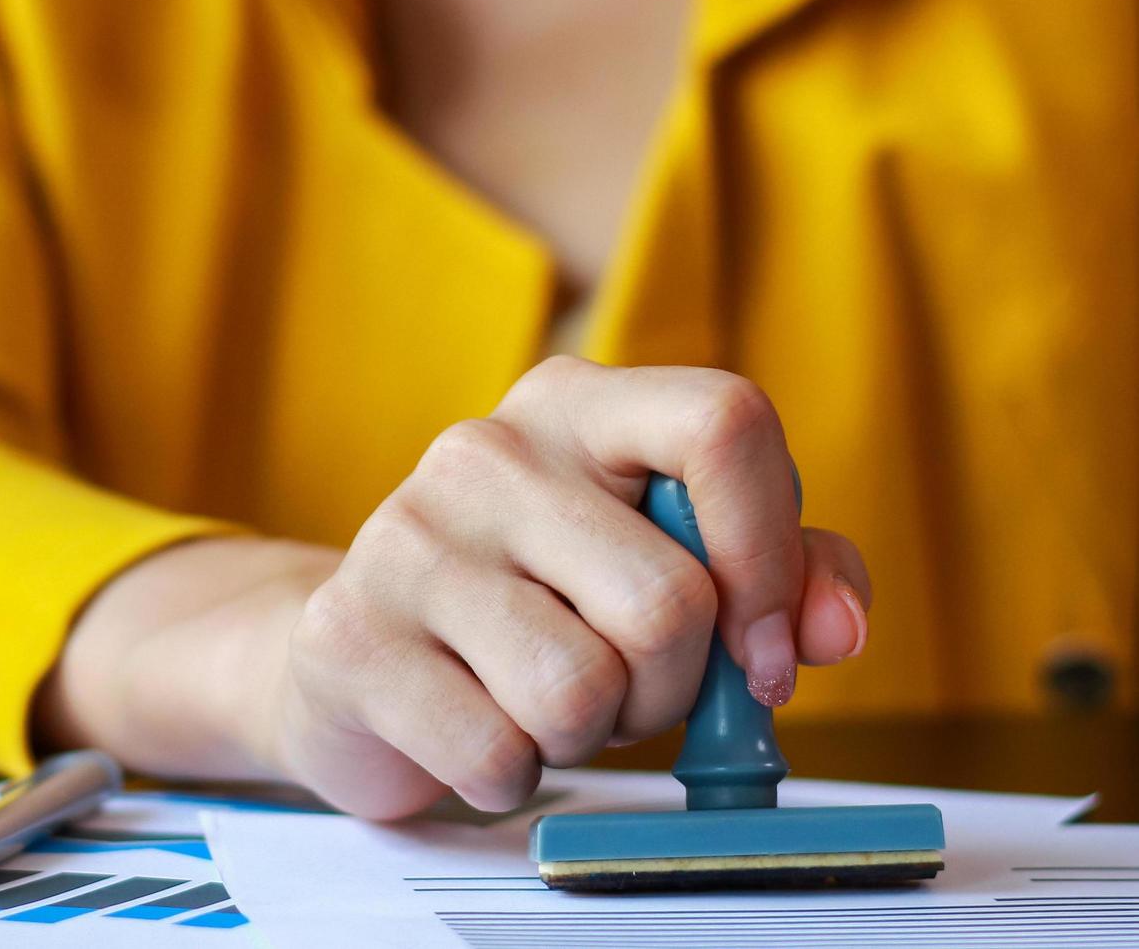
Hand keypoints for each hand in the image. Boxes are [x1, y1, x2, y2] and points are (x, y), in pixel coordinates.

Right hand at [270, 357, 870, 817]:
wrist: (358, 656)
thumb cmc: (538, 610)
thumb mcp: (666, 568)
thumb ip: (781, 576)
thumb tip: (832, 629)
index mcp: (576, 405)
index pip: (722, 424)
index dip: (770, 553)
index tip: (764, 648)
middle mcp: (484, 450)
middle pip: (669, 601)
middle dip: (671, 688)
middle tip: (624, 688)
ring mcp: (406, 538)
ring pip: (581, 689)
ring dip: (588, 735)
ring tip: (542, 705)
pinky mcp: (349, 635)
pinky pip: (495, 752)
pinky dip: (512, 777)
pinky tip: (479, 736)